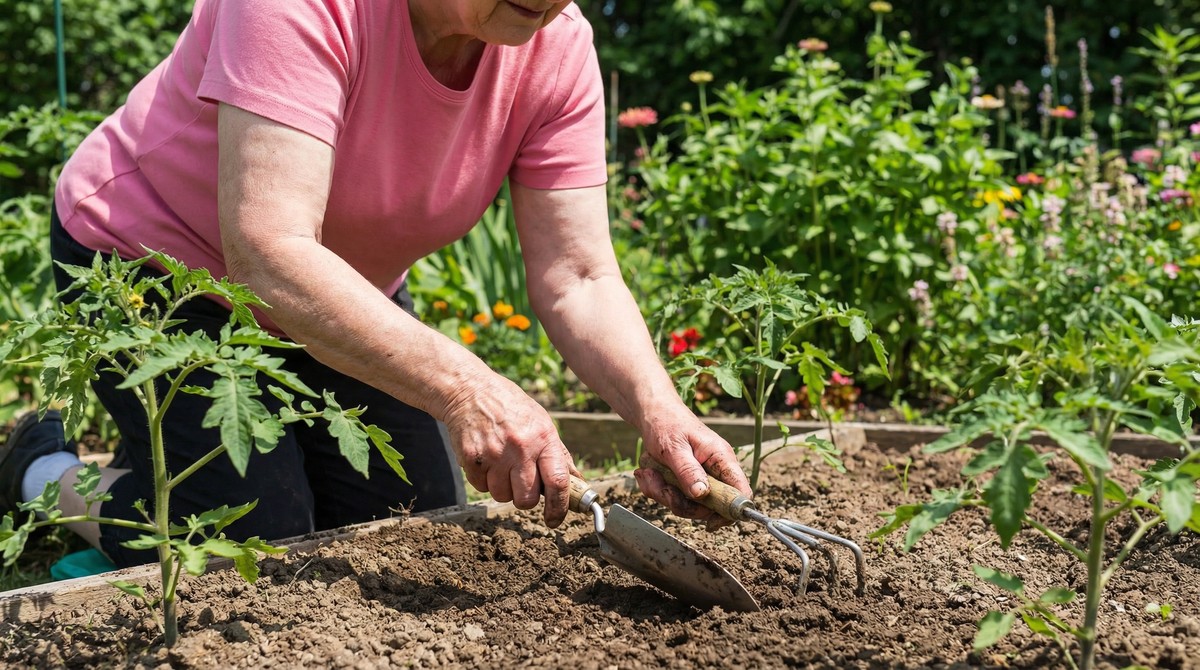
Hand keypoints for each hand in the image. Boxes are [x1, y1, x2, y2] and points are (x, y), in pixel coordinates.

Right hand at [442, 374, 578, 527]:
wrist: (469, 390)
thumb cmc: (510, 407)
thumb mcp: (541, 421)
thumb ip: (558, 454)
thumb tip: (577, 482)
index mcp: (543, 438)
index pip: (558, 482)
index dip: (559, 507)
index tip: (555, 519)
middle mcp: (520, 447)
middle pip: (526, 499)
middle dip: (525, 498)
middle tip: (521, 482)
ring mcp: (493, 454)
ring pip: (502, 496)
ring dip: (503, 487)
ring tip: (501, 463)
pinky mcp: (471, 458)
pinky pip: (481, 487)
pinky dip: (484, 479)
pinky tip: (486, 458)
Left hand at [633, 407, 751, 529]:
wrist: (651, 413)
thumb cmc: (666, 423)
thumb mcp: (674, 448)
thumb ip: (688, 471)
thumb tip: (702, 494)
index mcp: (721, 458)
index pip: (741, 492)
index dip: (731, 511)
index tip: (710, 522)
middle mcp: (715, 470)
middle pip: (708, 506)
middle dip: (680, 501)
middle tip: (660, 486)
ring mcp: (700, 477)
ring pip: (687, 504)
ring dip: (663, 493)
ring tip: (650, 472)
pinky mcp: (685, 481)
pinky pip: (674, 497)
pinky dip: (657, 488)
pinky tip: (649, 471)